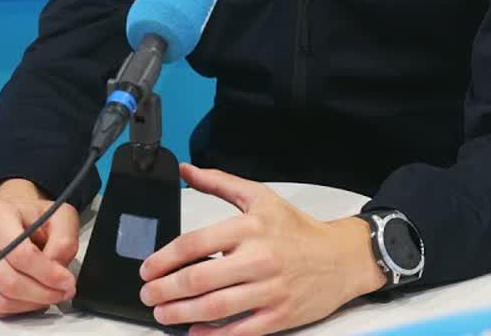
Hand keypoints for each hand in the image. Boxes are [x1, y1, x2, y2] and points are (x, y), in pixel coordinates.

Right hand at [0, 178, 79, 317]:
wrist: (10, 220)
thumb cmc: (32, 219)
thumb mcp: (59, 216)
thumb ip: (64, 240)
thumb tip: (57, 271)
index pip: (20, 254)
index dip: (47, 274)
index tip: (67, 281)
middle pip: (8, 280)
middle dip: (41, 293)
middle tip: (62, 293)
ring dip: (30, 304)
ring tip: (49, 295)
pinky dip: (16, 308)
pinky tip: (31, 298)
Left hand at [138, 163, 386, 334]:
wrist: (342, 257)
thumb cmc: (298, 229)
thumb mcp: (260, 197)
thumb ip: (219, 182)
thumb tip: (185, 171)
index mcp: (250, 227)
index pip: (195, 243)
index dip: (164, 259)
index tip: (148, 268)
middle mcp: (259, 258)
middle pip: (199, 279)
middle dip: (165, 290)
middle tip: (148, 294)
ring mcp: (270, 289)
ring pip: (215, 307)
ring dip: (181, 313)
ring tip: (163, 314)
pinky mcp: (281, 315)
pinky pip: (241, 330)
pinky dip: (214, 335)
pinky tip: (195, 332)